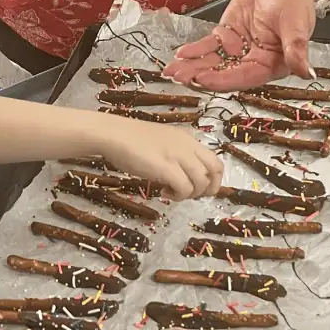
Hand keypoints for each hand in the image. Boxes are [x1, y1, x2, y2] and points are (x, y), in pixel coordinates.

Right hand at [96, 116, 222, 200]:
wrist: (113, 134)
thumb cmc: (130, 139)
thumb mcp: (161, 142)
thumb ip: (175, 154)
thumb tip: (181, 174)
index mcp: (187, 139)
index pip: (214, 160)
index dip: (211, 178)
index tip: (196, 187)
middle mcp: (187, 146)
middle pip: (215, 170)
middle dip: (209, 188)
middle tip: (192, 195)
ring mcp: (178, 156)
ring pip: (202, 181)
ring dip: (191, 194)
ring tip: (173, 193)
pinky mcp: (166, 168)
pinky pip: (185, 188)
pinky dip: (178, 195)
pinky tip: (164, 192)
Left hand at [163, 0, 316, 90]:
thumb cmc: (294, 0)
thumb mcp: (296, 24)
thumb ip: (296, 49)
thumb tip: (308, 73)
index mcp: (271, 65)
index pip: (243, 78)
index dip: (221, 80)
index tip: (201, 79)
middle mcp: (252, 62)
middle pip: (223, 73)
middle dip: (199, 76)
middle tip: (177, 77)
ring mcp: (237, 51)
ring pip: (212, 62)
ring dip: (191, 67)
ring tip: (170, 71)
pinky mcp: (226, 37)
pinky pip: (208, 46)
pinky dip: (194, 51)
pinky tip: (180, 54)